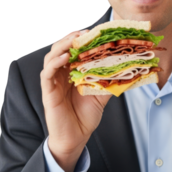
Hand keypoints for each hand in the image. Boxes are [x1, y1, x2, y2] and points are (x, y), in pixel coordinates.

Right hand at [40, 29, 112, 171]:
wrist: (76, 138)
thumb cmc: (85, 117)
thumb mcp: (101, 95)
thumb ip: (108, 81)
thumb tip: (125, 70)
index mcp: (72, 73)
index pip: (72, 50)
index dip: (80, 40)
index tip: (92, 32)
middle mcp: (61, 74)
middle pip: (60, 49)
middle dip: (70, 38)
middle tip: (84, 32)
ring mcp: (53, 82)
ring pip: (51, 57)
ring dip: (61, 46)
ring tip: (74, 40)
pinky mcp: (48, 92)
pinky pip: (47, 73)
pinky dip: (54, 63)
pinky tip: (64, 58)